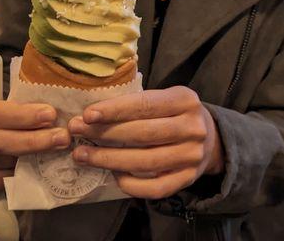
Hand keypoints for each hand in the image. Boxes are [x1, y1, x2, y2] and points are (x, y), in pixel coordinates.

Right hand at [0, 93, 70, 194]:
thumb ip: (19, 105)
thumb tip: (53, 115)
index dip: (23, 116)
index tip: (50, 115)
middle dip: (34, 140)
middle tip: (61, 137)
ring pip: (1, 162)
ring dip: (32, 157)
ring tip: (56, 150)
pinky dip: (20, 174)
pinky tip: (37, 167)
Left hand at [68, 86, 223, 198]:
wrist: (210, 137)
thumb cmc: (173, 113)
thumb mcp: (163, 97)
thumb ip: (136, 103)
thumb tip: (91, 114)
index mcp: (184, 100)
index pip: (144, 105)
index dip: (114, 110)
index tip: (87, 115)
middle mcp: (192, 128)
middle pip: (142, 133)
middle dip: (104, 133)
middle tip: (75, 132)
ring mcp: (192, 156)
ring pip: (145, 161)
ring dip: (109, 159)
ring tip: (82, 155)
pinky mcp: (188, 179)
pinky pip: (156, 188)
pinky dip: (131, 184)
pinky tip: (112, 176)